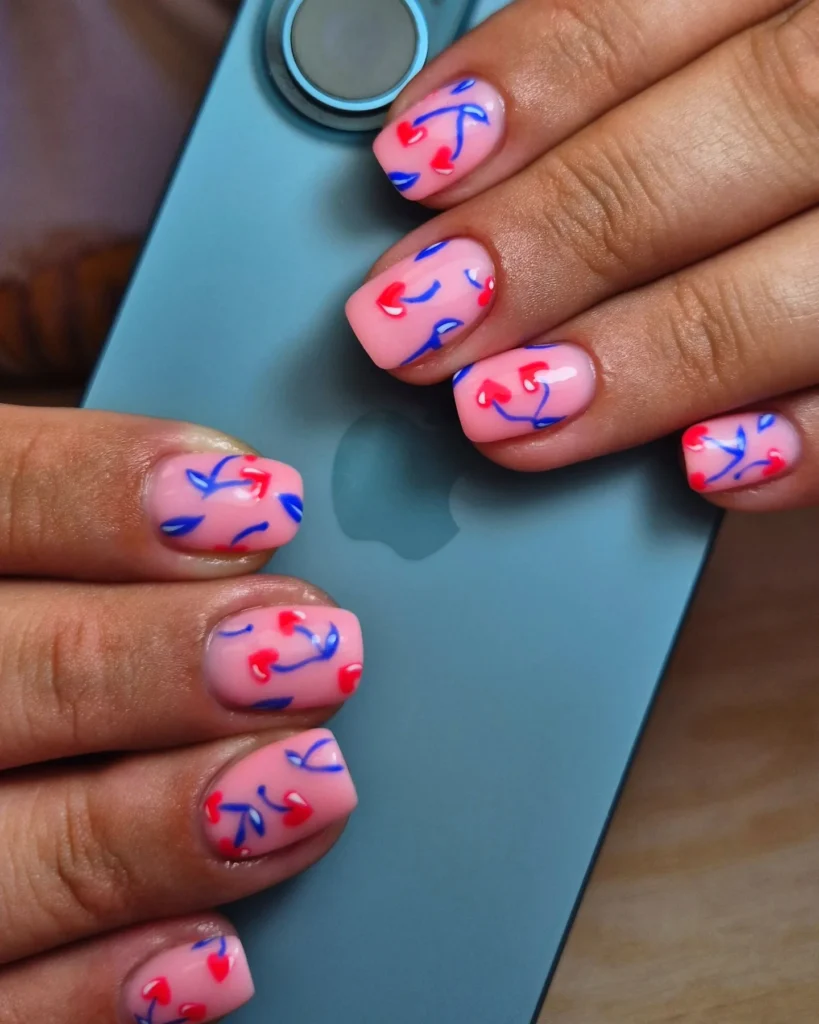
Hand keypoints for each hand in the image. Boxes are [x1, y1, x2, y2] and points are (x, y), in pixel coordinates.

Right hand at [0, 405, 361, 1022]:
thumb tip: (250, 498)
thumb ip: (84, 517)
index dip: (110, 492)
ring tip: (316, 783)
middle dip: (162, 660)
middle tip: (320, 649)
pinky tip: (217, 961)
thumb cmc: (19, 629)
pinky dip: (95, 995)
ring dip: (159, 824)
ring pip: (1, 854)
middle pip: (2, 671)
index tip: (264, 503)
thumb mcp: (25, 552)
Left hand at [346, 0, 818, 510]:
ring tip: (515, 414)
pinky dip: (818, 438)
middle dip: (570, 233)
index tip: (417, 163)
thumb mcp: (767, 26)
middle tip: (421, 323)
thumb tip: (473, 150)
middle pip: (760, 124)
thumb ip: (658, 62)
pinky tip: (714, 471)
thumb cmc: (812, 74)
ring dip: (666, 353)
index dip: (545, 76)